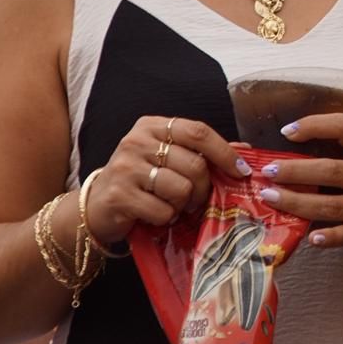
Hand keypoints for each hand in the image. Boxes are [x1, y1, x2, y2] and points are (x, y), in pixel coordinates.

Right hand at [84, 116, 249, 243]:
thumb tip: (244, 150)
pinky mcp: (119, 195)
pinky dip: (166, 218)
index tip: (241, 170)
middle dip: (204, 187)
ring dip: (184, 204)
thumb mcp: (168, 157)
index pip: (198, 131)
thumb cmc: (140, 179)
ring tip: (173, 205)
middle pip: (194, 164)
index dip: (224, 152)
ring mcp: (126, 168)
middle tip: (199, 199)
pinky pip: (163, 210)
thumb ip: (202, 152)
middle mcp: (137, 141)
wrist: (97, 206)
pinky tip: (156, 214)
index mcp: (153, 125)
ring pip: (181, 189)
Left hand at [255, 114, 342, 253]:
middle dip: (297, 171)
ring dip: (300, 203)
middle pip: (333, 171)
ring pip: (334, 205)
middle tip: (268, 171)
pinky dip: (328, 236)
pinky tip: (310, 237)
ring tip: (271, 198)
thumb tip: (294, 150)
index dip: (316, 126)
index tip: (288, 131)